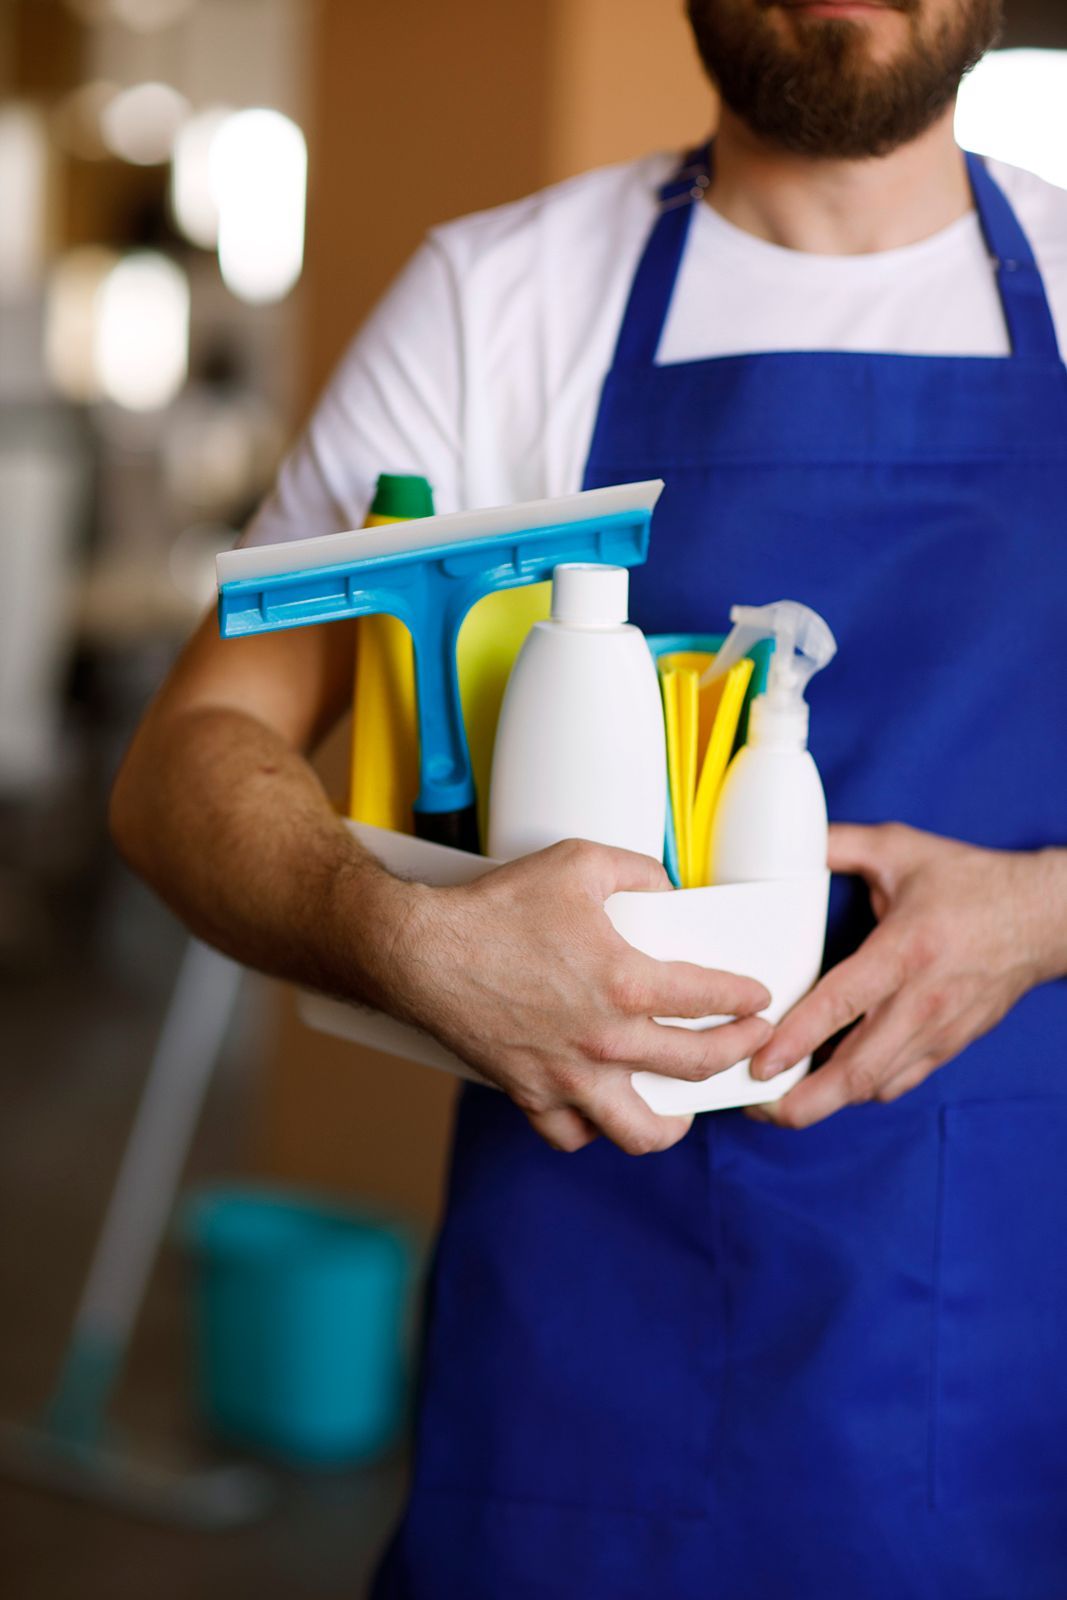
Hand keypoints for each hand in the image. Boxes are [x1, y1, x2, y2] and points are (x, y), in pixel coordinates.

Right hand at [390, 839, 771, 1155]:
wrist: (421, 951)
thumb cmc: (496, 906)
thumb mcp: (578, 862)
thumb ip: (637, 869)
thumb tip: (668, 888)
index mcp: (627, 982)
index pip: (712, 999)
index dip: (746, 999)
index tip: (756, 998)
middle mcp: (606, 1040)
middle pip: (697, 1065)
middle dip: (737, 1053)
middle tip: (748, 1041)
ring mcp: (568, 1076)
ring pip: (641, 1130)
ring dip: (675, 1122)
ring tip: (684, 1108)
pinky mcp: (531, 1094)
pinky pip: (573, 1135)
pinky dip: (593, 1129)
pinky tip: (603, 1109)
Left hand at [748, 823, 1063, 1128]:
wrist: (1044, 918)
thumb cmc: (972, 883)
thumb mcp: (900, 848)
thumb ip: (838, 844)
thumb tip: (790, 843)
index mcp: (903, 952)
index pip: (841, 1006)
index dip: (796, 1039)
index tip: (761, 1062)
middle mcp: (920, 1002)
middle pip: (855, 1072)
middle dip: (801, 1101)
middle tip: (757, 1105)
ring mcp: (937, 1031)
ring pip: (874, 1087)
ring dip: (825, 1101)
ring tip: (780, 1098)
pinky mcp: (948, 1047)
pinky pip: (896, 1083)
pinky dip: (859, 1090)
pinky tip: (828, 1082)